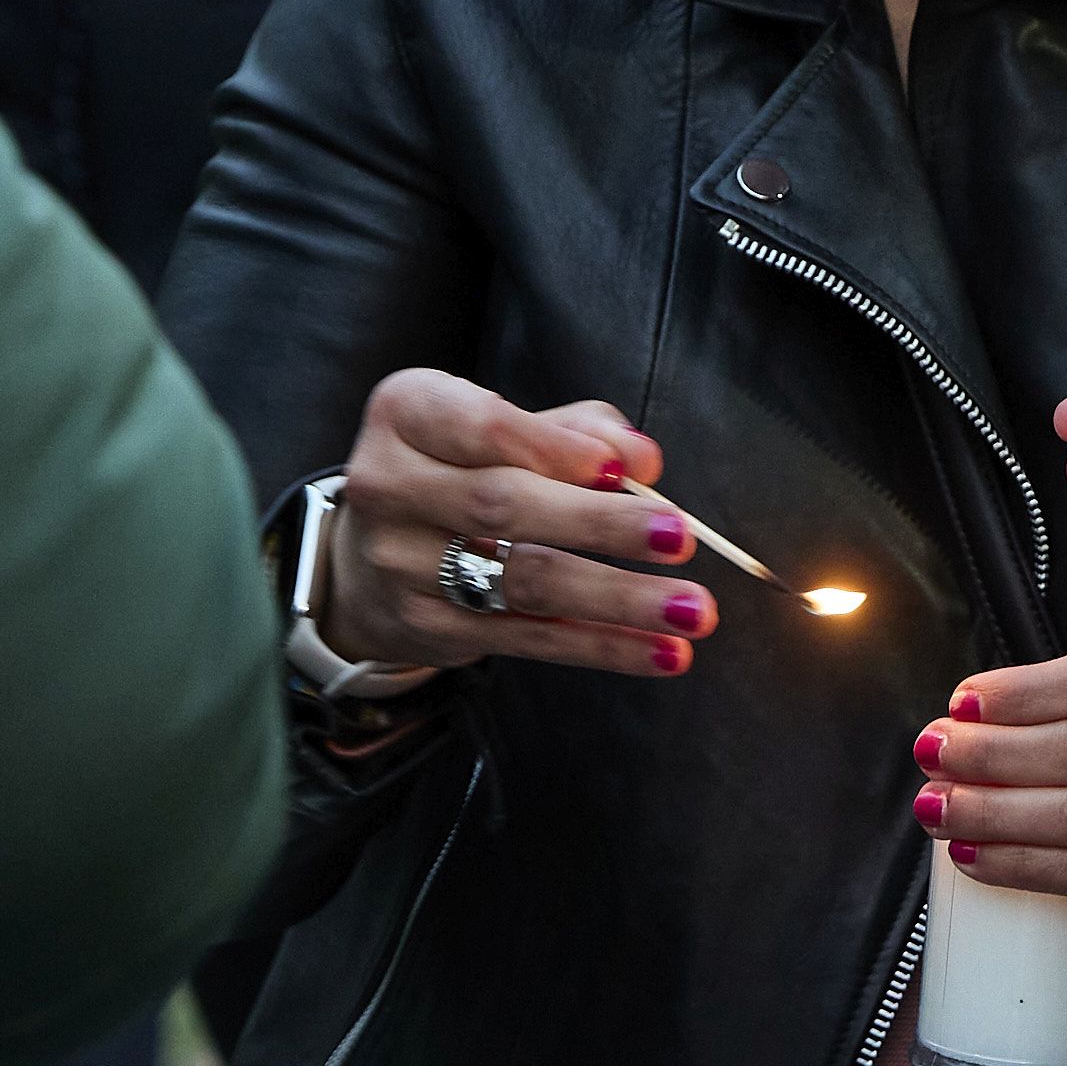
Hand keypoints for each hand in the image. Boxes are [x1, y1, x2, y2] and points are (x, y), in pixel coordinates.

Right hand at [330, 369, 711, 676]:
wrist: (374, 552)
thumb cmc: (466, 467)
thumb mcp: (512, 427)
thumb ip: (583, 431)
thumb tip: (643, 461)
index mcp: (407, 413)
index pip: (481, 426)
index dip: (552, 448)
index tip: (620, 471)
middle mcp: (390, 486)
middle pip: (503, 506)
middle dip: (600, 525)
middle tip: (681, 538)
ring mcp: (401, 564)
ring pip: (523, 582)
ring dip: (618, 599)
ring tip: (692, 611)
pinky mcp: (428, 628)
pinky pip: (530, 639)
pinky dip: (603, 646)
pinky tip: (663, 652)